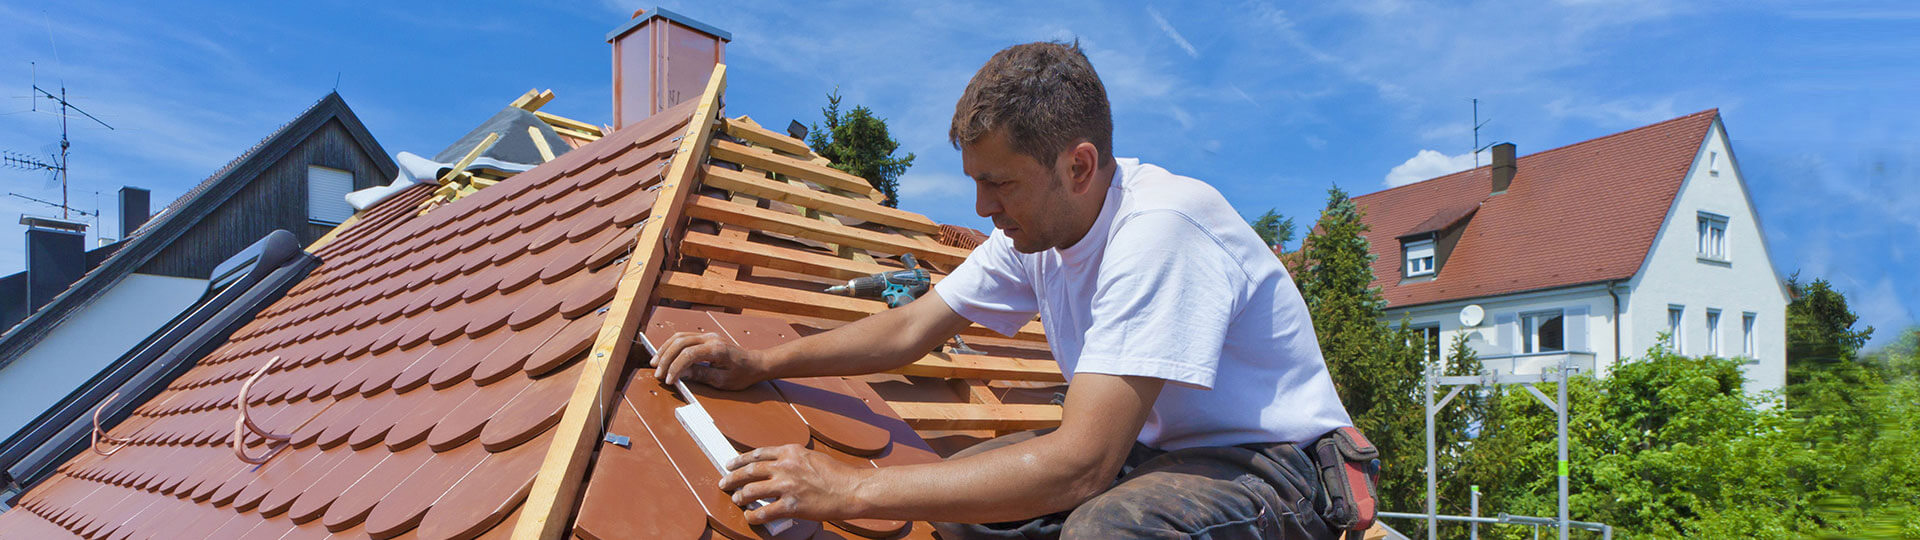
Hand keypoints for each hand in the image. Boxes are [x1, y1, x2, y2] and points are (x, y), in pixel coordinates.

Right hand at [649, 331, 769, 389]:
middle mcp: (711, 338)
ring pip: (679, 337)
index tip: (669, 380)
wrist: (755, 363)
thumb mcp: (723, 380)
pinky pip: (683, 337)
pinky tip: (664, 355)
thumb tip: (681, 373)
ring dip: (665, 350)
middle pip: (680, 343)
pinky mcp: (705, 337)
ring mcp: (708, 336)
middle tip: (658, 373)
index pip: (688, 355)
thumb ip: (701, 375)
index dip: (675, 368)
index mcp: (716, 349)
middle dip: (666, 358)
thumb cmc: (742, 374)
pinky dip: (671, 346)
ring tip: (655, 363)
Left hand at [719, 444, 872, 523]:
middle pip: (749, 471)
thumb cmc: (837, 475)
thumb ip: (793, 459)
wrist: (851, 489)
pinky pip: (763, 513)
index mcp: (790, 452)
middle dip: (732, 478)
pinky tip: (749, 518)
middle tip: (723, 483)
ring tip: (736, 500)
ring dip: (739, 497)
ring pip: (751, 491)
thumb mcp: (812, 457)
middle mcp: (785, 466)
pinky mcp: (791, 505)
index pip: (757, 454)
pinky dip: (753, 516)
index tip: (730, 464)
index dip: (740, 460)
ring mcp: (786, 486)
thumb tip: (778, 465)